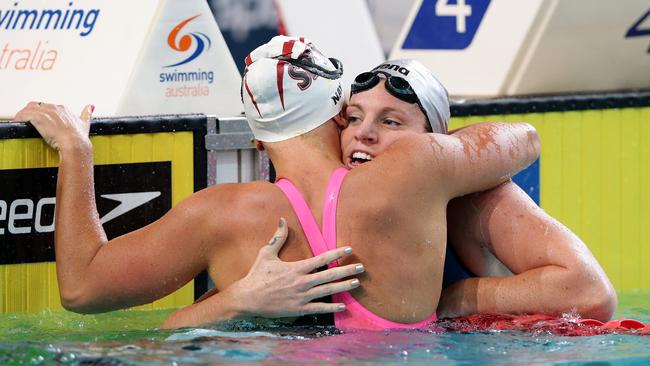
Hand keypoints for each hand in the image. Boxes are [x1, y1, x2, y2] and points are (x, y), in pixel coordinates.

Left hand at [14, 102, 92, 150]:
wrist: (76, 145)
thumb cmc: (80, 138)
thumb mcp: (85, 124)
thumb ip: (87, 114)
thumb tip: (90, 106)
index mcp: (64, 110)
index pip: (48, 107)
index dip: (44, 115)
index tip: (42, 124)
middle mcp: (55, 108)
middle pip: (37, 106)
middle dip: (32, 114)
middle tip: (29, 124)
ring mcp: (46, 112)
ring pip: (28, 109)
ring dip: (23, 116)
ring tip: (21, 124)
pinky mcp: (38, 118)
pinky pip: (23, 115)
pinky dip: (19, 119)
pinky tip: (19, 124)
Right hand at [225, 217, 363, 317]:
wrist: (247, 298)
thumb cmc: (256, 275)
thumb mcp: (266, 253)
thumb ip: (278, 237)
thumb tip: (282, 219)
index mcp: (296, 268)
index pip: (321, 259)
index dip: (336, 253)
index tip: (349, 249)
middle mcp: (302, 282)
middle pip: (330, 276)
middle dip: (347, 271)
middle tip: (361, 268)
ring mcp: (301, 297)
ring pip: (328, 291)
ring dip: (343, 287)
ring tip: (356, 283)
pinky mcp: (298, 309)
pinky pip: (319, 308)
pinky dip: (332, 307)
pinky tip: (344, 306)